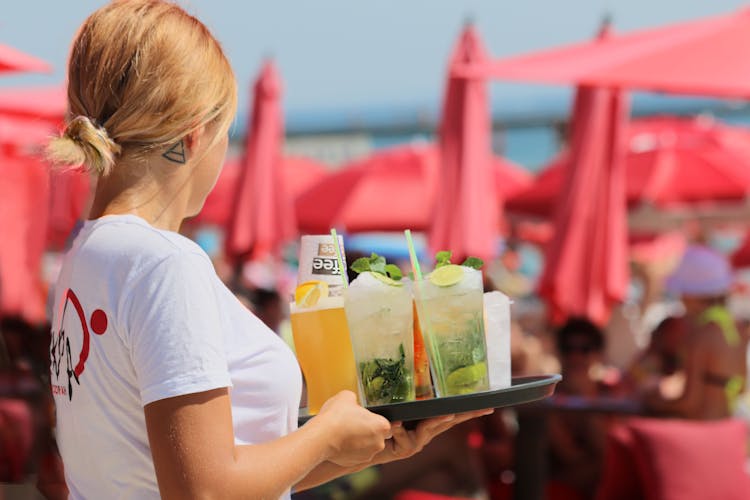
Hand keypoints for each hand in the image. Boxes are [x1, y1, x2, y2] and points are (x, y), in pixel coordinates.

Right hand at [312, 391, 391, 466]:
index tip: (361, 416)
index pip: (384, 422)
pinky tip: (339, 441)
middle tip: (351, 423)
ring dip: (358, 441)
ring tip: (343, 432)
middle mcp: (379, 443)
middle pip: (376, 435)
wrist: (321, 438)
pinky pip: (355, 454)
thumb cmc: (336, 416)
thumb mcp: (347, 396)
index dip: (372, 418)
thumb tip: (352, 403)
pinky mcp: (355, 464)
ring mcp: (368, 455)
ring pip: (366, 446)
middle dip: (366, 430)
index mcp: (382, 426)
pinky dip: (349, 450)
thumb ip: (355, 400)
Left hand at [371, 408, 493, 464]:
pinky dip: (400, 430)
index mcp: (428, 423)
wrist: (367, 445)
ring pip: (430, 429)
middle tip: (479, 407)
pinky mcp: (404, 449)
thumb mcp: (399, 407)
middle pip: (449, 422)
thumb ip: (408, 397)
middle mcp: (426, 434)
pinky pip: (404, 436)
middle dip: (464, 414)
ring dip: (437, 421)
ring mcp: (417, 442)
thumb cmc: (384, 423)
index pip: (453, 414)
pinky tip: (396, 424)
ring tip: (445, 414)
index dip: (471, 411)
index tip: (488, 406)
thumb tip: (413, 369)